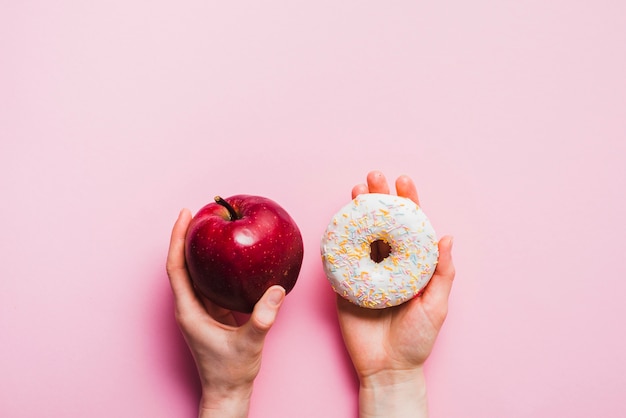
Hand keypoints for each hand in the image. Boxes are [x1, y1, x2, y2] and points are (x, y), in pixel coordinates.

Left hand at [166, 209, 284, 417]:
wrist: (227, 391)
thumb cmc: (231, 372)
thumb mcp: (248, 344)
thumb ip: (262, 319)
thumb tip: (276, 291)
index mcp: (189, 310)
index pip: (176, 267)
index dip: (178, 239)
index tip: (186, 215)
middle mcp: (190, 306)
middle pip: (182, 264)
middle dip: (188, 237)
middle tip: (202, 212)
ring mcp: (199, 309)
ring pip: (194, 271)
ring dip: (200, 249)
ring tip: (213, 226)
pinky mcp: (211, 313)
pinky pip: (209, 281)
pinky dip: (215, 265)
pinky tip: (230, 256)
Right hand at [337, 171, 454, 417]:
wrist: (387, 368)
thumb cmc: (417, 340)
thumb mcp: (437, 306)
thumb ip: (442, 273)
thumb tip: (447, 237)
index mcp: (412, 266)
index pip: (410, 228)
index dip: (407, 203)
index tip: (402, 181)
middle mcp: (388, 265)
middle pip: (382, 225)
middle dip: (378, 199)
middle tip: (373, 177)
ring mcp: (365, 273)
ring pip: (361, 236)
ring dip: (357, 212)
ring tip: (355, 190)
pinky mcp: (345, 285)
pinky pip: (340, 259)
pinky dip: (338, 240)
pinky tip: (337, 222)